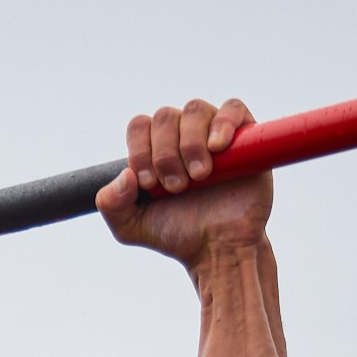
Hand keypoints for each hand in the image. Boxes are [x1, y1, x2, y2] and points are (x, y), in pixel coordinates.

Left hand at [95, 98, 272, 266]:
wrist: (219, 248)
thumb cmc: (177, 234)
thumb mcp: (131, 227)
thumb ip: (112, 204)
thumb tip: (125, 175)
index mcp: (154, 149)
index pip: (139, 126)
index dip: (140, 150)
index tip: (150, 183)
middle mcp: (181, 135)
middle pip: (165, 116)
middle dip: (165, 154)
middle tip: (177, 187)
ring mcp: (212, 133)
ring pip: (194, 110)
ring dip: (191, 143)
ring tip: (199, 176)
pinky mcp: (245, 137)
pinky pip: (233, 108)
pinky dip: (223, 123)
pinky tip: (217, 147)